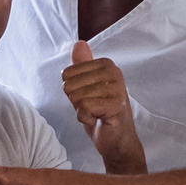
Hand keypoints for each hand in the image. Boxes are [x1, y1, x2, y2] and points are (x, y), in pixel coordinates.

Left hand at [61, 41, 145, 173]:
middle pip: (70, 85)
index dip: (73, 92)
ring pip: (76, 97)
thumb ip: (82, 66)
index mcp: (106, 65)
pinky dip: (86, 119)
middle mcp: (114, 72)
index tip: (90, 98)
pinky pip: (84, 108)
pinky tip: (99, 120)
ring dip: (83, 112)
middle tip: (94, 108)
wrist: (118, 141)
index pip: (67, 74)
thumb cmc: (102, 114)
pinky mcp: (115, 105)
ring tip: (97, 114)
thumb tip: (78, 43)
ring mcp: (117, 88)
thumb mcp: (87, 88)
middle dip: (77, 102)